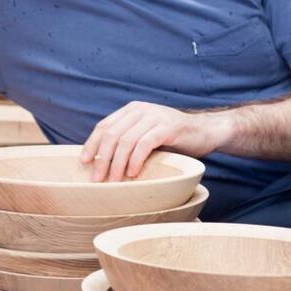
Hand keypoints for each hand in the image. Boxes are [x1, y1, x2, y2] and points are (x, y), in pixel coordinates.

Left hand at [80, 102, 232, 181]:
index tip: (83, 162)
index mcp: (131, 110)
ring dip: (117, 163)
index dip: (92, 144)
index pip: (104, 126)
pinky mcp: (168, 127)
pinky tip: (132, 173)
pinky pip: (144, 144)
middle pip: (112, 134)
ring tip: (114, 180)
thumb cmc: (173, 139)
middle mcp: (140, 110)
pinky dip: (135, 160)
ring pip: (126, 140)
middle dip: (102, 158)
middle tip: (97, 179)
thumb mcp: (146, 136)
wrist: (206, 132)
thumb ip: (129, 141)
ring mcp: (154, 116)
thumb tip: (102, 163)